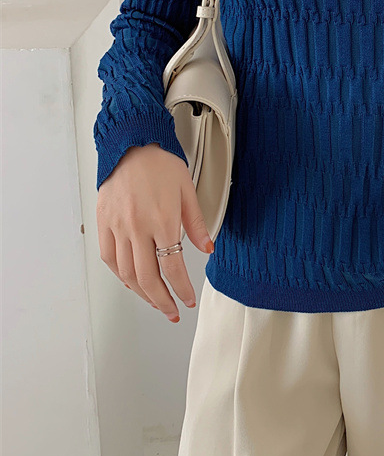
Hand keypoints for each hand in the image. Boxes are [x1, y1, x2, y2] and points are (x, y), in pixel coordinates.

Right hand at [96, 143, 214, 321]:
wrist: (131, 144)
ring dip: (141, 293)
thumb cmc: (160, 163)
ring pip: (126, 273)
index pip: (172, 267)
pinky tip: (132, 280)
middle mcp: (137, 227)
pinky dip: (120, 275)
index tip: (187, 300)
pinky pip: (109, 258)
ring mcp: (117, 227)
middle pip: (147, 277)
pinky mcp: (103, 223)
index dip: (181, 289)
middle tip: (172, 311)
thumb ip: (197, 223)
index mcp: (161, 220)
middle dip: (161, 301)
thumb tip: (207, 248)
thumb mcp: (188, 190)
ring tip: (155, 300)